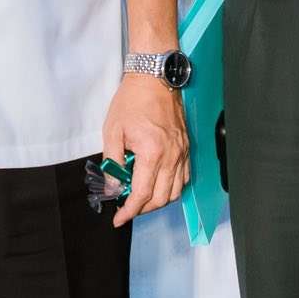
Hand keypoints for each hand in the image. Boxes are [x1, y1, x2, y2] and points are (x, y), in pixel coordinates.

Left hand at [101, 73, 188, 228]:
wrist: (154, 78)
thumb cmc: (132, 101)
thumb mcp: (112, 131)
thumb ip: (112, 163)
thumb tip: (113, 187)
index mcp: (152, 152)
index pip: (142, 194)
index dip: (129, 211)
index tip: (119, 219)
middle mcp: (171, 156)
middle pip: (161, 198)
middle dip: (143, 209)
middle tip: (127, 208)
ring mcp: (182, 152)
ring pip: (175, 191)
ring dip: (158, 200)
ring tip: (141, 198)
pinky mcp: (186, 147)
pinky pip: (184, 177)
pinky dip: (172, 187)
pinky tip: (158, 184)